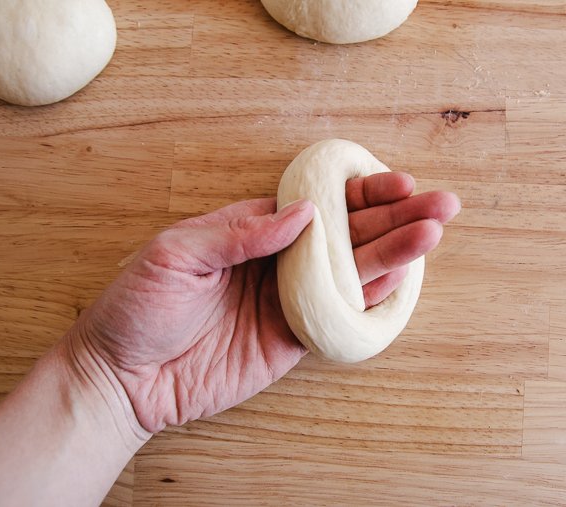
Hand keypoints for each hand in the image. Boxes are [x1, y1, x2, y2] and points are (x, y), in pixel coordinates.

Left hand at [69, 172, 459, 432]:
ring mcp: (292, 298)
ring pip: (354, 271)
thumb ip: (240, 231)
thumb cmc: (138, 306)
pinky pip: (341, 316)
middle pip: (349, 234)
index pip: (319, 202)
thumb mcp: (176, 254)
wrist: (124, 377)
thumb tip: (301, 212)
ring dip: (395, 254)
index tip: (397, 183)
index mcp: (254, 228)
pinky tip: (402, 279)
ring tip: (432, 233)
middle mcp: (281, 259)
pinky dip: (373, 299)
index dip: (360, 193)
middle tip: (441, 204)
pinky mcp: (294, 338)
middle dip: (395, 217)